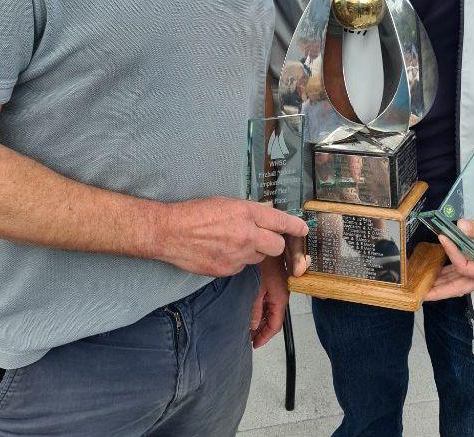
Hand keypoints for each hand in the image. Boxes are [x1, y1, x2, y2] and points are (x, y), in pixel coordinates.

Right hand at [156, 197, 308, 277]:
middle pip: (277, 246)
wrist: (170, 232)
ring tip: (232, 242)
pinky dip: (236, 261)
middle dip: (273, 243)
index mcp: (246, 213)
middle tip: (263, 238)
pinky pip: (241, 267)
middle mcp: (246, 234)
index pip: (280, 221)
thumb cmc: (194, 213)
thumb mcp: (225, 203)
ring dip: (253, 252)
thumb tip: (264, 217)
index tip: (304, 229)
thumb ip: (248, 212)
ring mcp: (238, 255)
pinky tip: (221, 252)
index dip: (295, 226)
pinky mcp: (228, 270)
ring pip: (259, 257)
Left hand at [250, 255, 289, 347]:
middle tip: (247, 338)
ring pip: (269, 310)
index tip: (254, 344)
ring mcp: (277, 288)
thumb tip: (252, 325)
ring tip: (246, 327)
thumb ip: (254, 308)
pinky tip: (249, 310)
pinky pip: (267, 300)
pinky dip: (259, 308)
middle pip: (272, 319)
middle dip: (261, 330)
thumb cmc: (265, 260)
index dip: (265, 337)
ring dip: (259, 319)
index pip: (275, 325)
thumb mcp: (257, 287)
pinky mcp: (272, 282)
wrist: (270, 241)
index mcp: (280, 298)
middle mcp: (281, 295)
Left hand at [425, 215, 473, 301]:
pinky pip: (461, 273)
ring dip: (441, 284)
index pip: (466, 268)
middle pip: (458, 288)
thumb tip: (460, 225)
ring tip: (423, 285)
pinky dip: (449, 274)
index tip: (443, 237)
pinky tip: (437, 272)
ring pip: (458, 283)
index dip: (452, 253)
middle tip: (421, 294)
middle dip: (439, 291)